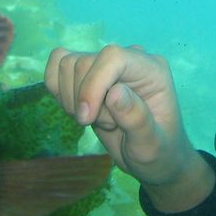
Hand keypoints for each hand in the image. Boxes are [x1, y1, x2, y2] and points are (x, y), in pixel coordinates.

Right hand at [44, 44, 213, 211]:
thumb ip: (137, 119)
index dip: (92, 84)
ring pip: (67, 64)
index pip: (113, 57)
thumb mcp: (151, 146)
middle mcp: (129, 58)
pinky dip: (58, 89)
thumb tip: (114, 92)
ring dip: (72, 99)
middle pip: (84, 62)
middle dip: (83, 100)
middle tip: (105, 125)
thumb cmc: (158, 152)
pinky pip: (58, 65)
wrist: (152, 159)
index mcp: (152, 70)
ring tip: (97, 120)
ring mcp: (108, 64)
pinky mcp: (89, 72)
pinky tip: (78, 109)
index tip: (86, 119)